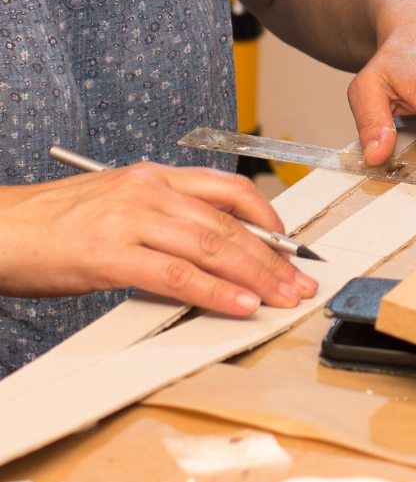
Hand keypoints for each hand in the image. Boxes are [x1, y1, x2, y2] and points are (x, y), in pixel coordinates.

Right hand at [0, 165, 316, 314]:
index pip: (228, 189)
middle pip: (229, 224)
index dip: (268, 217)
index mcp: (150, 176)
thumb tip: (212, 248)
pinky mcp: (110, 255)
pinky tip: (240, 305)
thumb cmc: (48, 225)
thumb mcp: (114, 206)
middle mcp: (145, 191)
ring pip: (212, 247)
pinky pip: (178, 276)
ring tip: (282, 297)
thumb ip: (163, 219)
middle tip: (300, 281)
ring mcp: (128, 221)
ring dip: (257, 277)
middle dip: (274, 257)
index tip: (290, 244)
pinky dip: (216, 293)